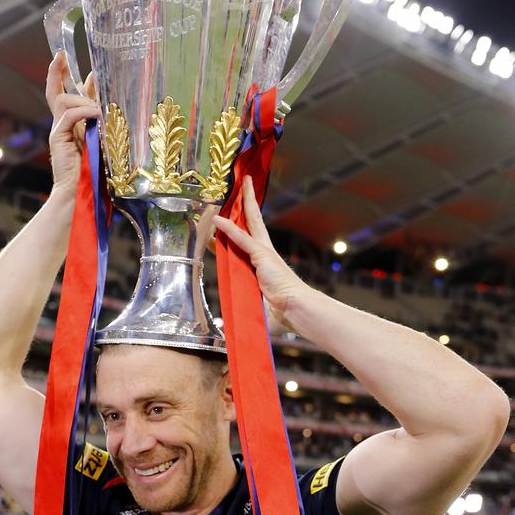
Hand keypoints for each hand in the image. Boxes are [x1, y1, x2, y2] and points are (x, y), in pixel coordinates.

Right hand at [46, 51, 100, 199]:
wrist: (82, 195)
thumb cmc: (96, 174)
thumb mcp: (103, 141)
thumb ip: (102, 121)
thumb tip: (107, 102)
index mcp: (73, 127)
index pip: (66, 95)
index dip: (65, 76)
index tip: (66, 58)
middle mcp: (63, 126)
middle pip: (55, 93)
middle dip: (57, 72)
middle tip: (60, 55)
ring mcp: (59, 131)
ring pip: (65, 100)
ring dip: (84, 100)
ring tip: (99, 111)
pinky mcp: (58, 138)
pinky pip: (69, 115)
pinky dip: (83, 112)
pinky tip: (96, 115)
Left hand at [213, 176, 307, 329]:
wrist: (297, 311)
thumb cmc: (283, 313)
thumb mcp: (258, 311)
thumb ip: (245, 314)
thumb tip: (228, 332)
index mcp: (264, 264)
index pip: (245, 241)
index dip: (233, 229)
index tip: (222, 221)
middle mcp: (264, 254)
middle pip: (252, 221)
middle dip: (246, 202)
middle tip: (242, 184)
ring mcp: (263, 253)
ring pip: (248, 222)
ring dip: (242, 202)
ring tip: (239, 182)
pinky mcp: (262, 256)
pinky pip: (241, 240)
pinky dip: (228, 230)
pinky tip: (217, 220)